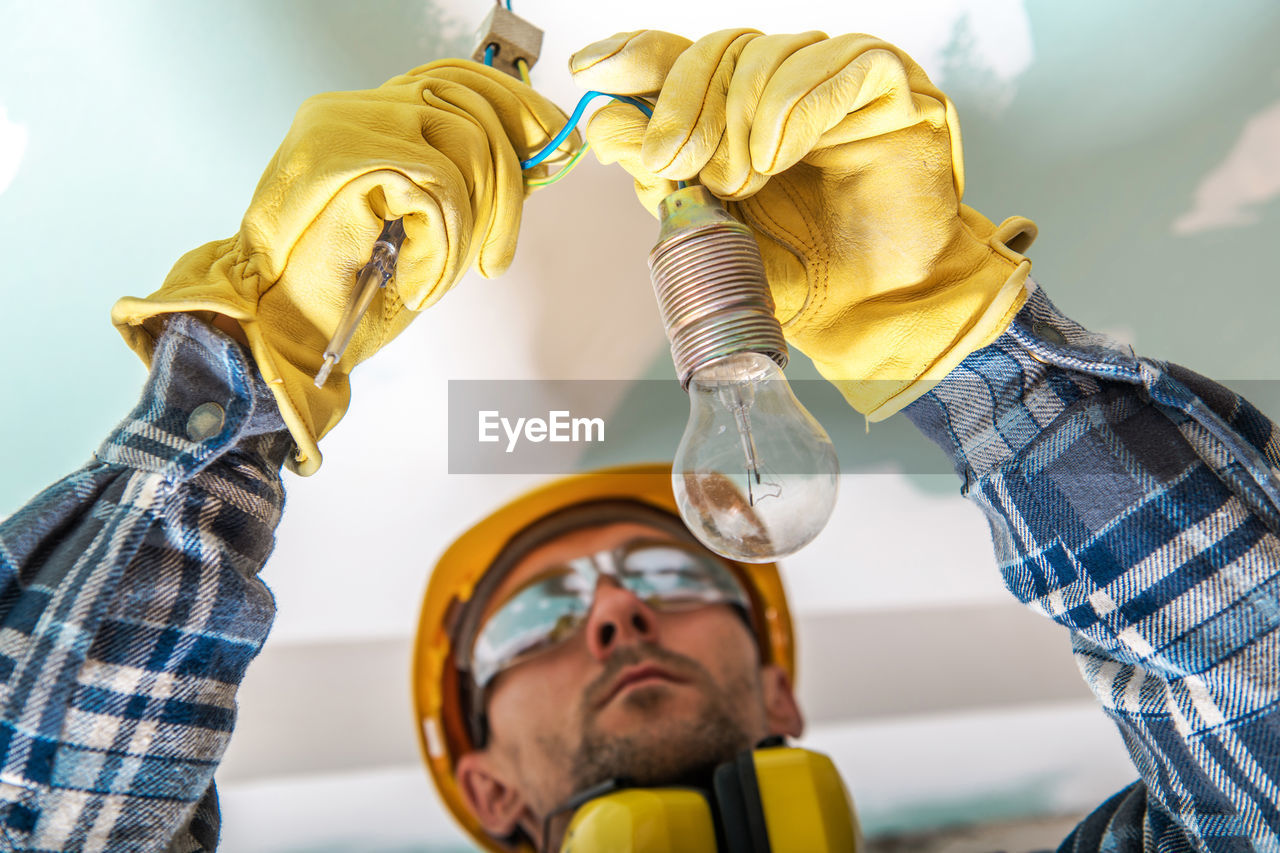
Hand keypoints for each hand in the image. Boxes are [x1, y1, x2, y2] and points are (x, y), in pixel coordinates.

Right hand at [112, 61, 572, 473]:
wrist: (277, 334)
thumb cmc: (343, 291)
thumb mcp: (419, 225)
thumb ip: (462, 182)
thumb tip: (534, 159)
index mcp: (364, 115)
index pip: (455, 79)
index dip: (514, 109)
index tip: (555, 146)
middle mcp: (352, 109)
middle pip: (471, 106)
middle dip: (507, 185)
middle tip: (498, 257)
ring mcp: (348, 128)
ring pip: (465, 148)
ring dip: (470, 230)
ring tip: (440, 278)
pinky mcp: (352, 162)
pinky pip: (441, 191)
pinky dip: (442, 249)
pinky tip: (416, 281)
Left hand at [571, 29, 1035, 417]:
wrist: (870, 311)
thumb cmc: (800, 273)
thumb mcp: (712, 229)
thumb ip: (662, 175)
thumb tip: (607, 124)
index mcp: (738, 111)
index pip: (681, 58)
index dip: (635, 56)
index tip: (591, 72)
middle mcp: (786, 83)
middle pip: (718, 51)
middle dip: (682, 106)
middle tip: (674, 161)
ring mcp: (838, 77)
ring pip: (768, 56)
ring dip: (739, 120)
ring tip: (745, 181)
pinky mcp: (891, 85)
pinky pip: (838, 63)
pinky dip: (793, 108)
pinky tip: (777, 155)